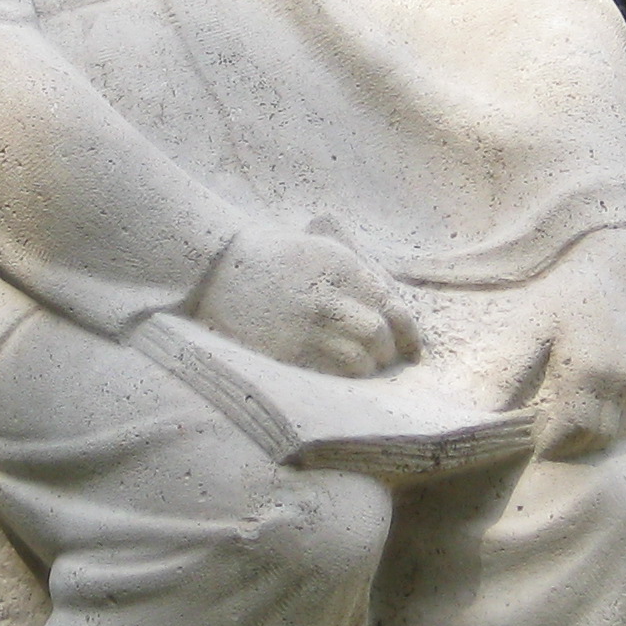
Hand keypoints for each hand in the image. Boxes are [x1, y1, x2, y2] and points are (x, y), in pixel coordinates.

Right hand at [191, 225, 416, 376]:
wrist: (214, 267)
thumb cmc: (270, 256)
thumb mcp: (320, 248)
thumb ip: (357, 275)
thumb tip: (390, 308)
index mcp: (342, 268)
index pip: (393, 308)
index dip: (408, 334)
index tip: (411, 349)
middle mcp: (329, 298)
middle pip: (377, 337)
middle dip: (383, 351)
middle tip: (377, 358)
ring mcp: (306, 328)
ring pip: (357, 361)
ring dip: (362, 367)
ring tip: (355, 366)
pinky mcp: (286, 352)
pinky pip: (327, 375)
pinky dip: (336, 377)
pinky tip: (330, 372)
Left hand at [526, 227, 625, 457]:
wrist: (620, 267)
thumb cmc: (568, 292)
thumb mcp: (532, 326)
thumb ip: (512, 372)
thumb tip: (489, 411)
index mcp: (587, 372)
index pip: (570, 432)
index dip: (550, 443)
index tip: (533, 442)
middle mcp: (620, 383)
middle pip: (594, 438)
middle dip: (570, 443)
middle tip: (547, 435)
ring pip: (616, 432)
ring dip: (592, 435)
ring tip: (567, 421)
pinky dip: (614, 423)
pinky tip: (593, 407)